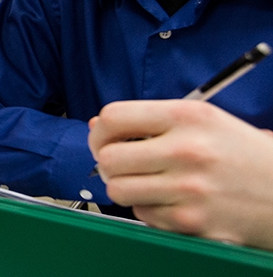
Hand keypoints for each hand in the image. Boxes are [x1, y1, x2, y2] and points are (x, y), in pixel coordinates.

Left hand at [88, 100, 272, 248]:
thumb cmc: (242, 154)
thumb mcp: (203, 120)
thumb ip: (149, 120)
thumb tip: (97, 127)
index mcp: (188, 116)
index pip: (113, 118)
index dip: (99, 131)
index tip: (103, 139)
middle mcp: (187, 150)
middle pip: (108, 158)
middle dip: (108, 162)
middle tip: (122, 164)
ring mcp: (189, 189)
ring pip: (118, 190)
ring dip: (126, 187)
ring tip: (146, 182)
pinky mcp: (191, 221)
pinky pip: (142, 214)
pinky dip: (148, 209)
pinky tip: (171, 200)